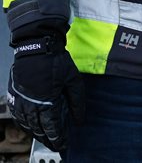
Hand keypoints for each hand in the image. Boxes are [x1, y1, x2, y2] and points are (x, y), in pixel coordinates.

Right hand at [7, 36, 83, 152]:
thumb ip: (77, 101)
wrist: (35, 47)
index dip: (58, 137)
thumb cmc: (55, 61)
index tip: (63, 144)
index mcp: (47, 102)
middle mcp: (31, 105)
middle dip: (47, 139)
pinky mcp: (14, 96)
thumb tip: (79, 119)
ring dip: (35, 133)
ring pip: (26, 124)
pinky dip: (24, 124)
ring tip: (44, 138)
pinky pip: (17, 116)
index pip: (53, 127)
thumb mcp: (73, 80)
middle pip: (38, 129)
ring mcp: (20, 101)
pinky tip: (29, 125)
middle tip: (55, 144)